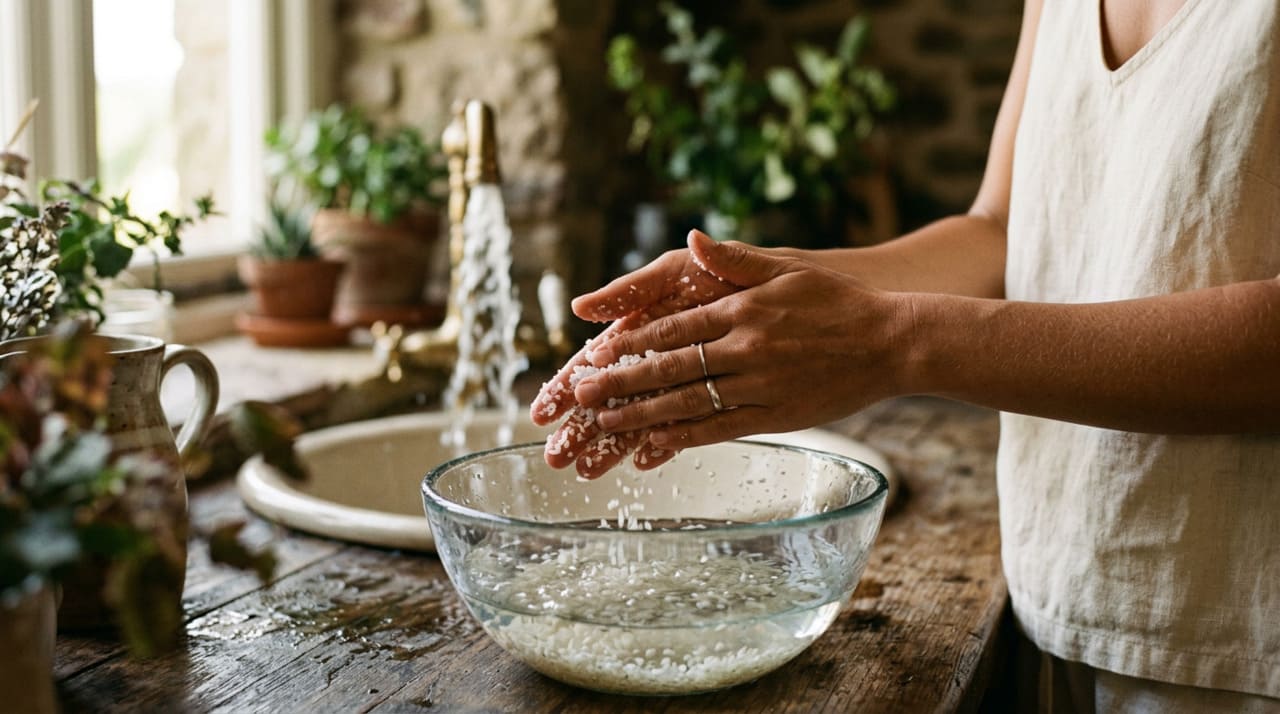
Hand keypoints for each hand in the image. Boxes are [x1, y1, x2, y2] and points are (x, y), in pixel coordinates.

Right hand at [531, 230, 741, 477]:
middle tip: (554, 456)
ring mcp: (687, 378)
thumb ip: (635, 288)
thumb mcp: (681, 271)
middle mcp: (661, 355)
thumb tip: (581, 308)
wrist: (801, 291)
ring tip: (587, 472)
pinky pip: (688, 424)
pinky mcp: (719, 395)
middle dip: (581, 427)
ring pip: (644, 415)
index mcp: (644, 325)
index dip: (568, 385)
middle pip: (613, 397)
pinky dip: (667, 442)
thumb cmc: (734, 272)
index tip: (543, 411)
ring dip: (615, 444)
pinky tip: (645, 463)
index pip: (596, 362)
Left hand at [575, 231, 912, 451]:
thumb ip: (735, 259)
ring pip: (688, 403)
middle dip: (621, 382)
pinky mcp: (776, 416)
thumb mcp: (787, 269)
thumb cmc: (840, 302)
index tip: (595, 353)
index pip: (673, 327)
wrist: (893, 342)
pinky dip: (685, 439)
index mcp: (743, 309)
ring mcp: (759, 385)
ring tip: (605, 425)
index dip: (630, 342)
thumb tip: (691, 240)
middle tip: (582, 395)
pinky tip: (655, 448)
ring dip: (642, 415)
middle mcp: (745, 348)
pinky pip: (721, 431)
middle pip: (670, 368)